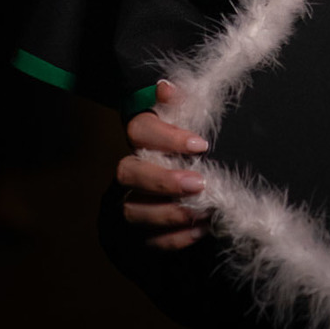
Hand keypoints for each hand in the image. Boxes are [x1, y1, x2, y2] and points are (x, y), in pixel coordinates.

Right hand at [117, 79, 210, 250]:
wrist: (184, 199)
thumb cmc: (188, 154)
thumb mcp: (189, 126)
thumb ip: (182, 105)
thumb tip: (165, 87)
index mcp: (140, 140)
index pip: (138, 130)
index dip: (165, 136)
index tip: (200, 144)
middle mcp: (127, 171)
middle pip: (128, 172)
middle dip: (163, 179)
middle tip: (199, 182)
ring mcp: (126, 203)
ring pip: (133, 210)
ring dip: (170, 212)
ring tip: (204, 210)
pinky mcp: (134, 235)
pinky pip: (147, 241)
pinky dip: (174, 238)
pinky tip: (201, 230)